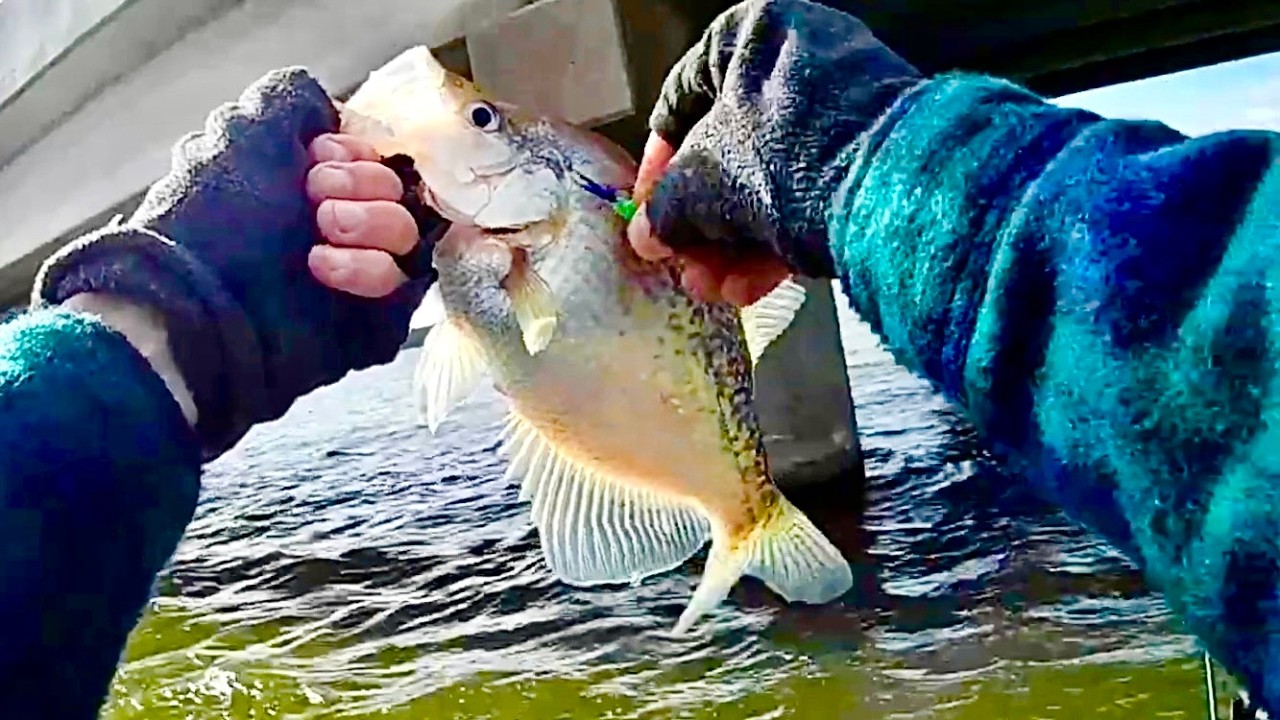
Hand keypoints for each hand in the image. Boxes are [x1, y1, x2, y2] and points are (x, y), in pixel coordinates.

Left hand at [34, 68, 446, 457]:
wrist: (195, 306)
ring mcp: (355, 272)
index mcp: (305, 182)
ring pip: (406, 234)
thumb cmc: (210, 220)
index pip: (371, 155)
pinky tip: (323, 268)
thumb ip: (289, 100)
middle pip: (396, 189)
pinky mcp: (370, 318)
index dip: (355, 151)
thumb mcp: (243, 132)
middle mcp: (334, 223)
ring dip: (369, 224)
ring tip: (320, 235)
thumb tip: (328, 107)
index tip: (319, 156)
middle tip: (316, 199)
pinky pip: (402, 285)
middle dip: (361, 185)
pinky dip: (367, 270)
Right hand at [625, 0, 919, 305]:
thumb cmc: (786, 161)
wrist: (898, 191)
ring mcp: (845, 110)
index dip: (656, 164)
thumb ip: (665, 209)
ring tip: (717, 290)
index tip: (647, 211)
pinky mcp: (876, 159)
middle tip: (686, 266)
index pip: (682, 98)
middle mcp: (802, 61)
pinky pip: (813, 197)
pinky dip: (780, 242)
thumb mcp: (702, 185)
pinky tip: (755, 288)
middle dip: (702, 224)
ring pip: (770, 184)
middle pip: (729, 152)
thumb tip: (648, 234)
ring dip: (735, 245)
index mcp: (753, 36)